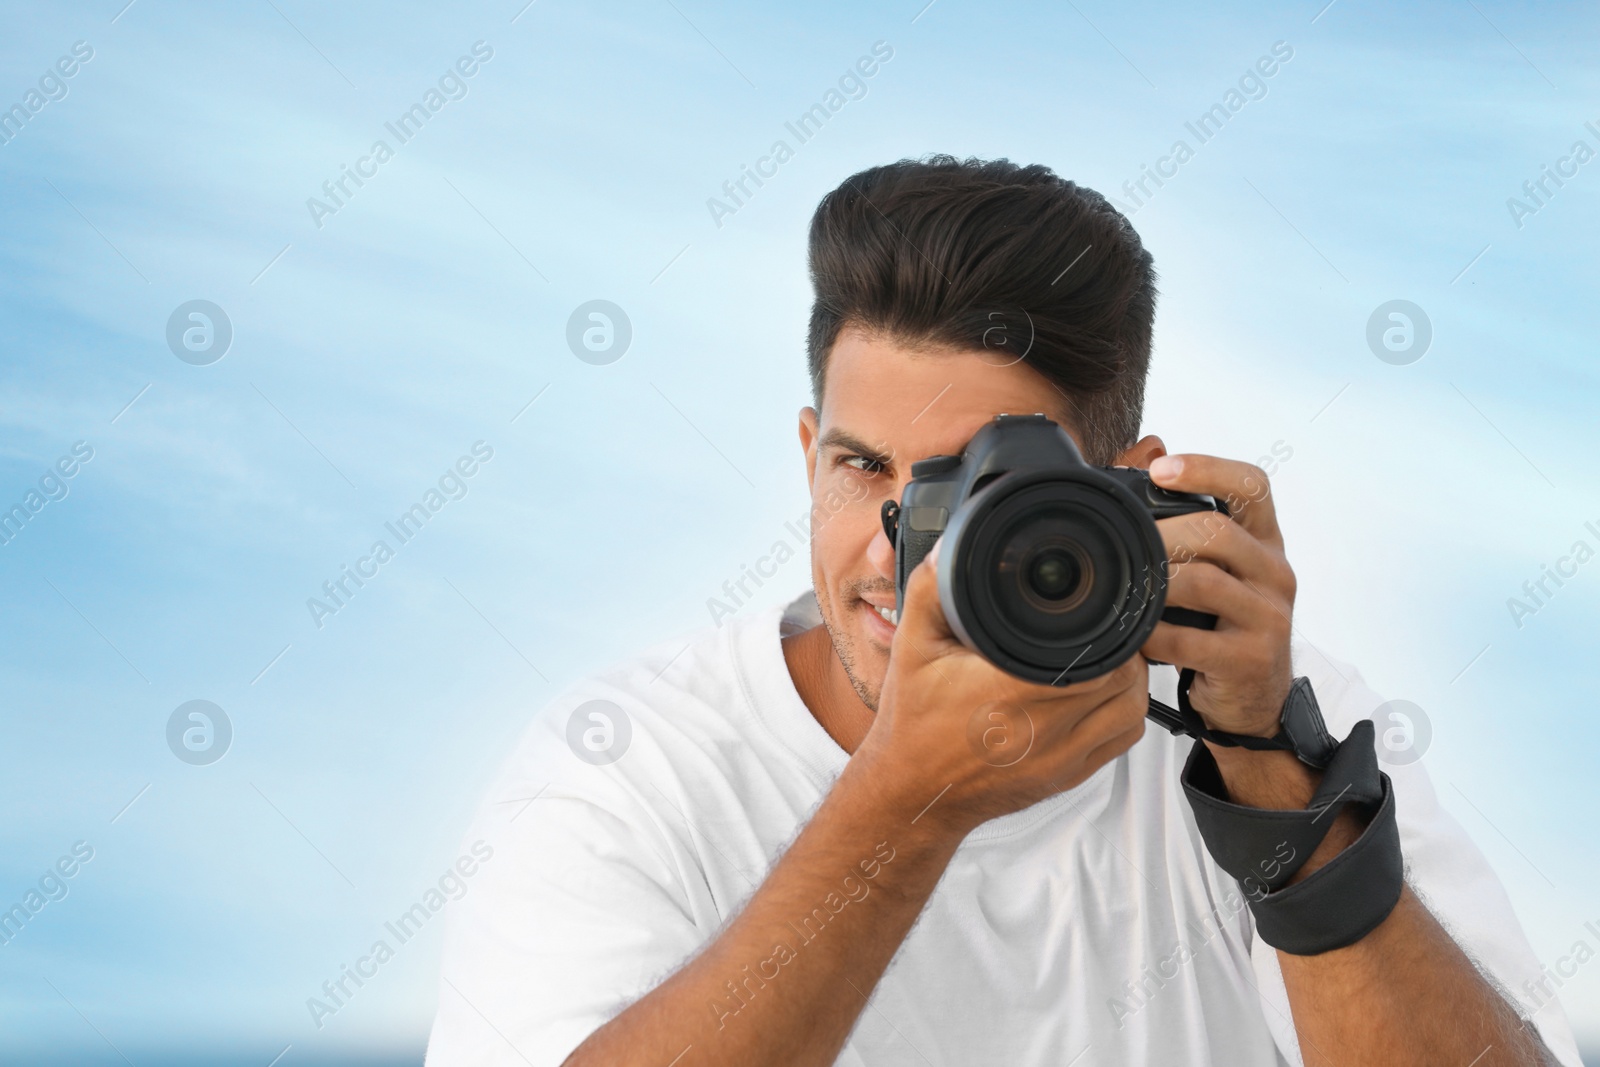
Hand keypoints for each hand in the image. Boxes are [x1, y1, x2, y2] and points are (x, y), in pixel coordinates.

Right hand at [857, 538, 1149, 835]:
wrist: (912, 791)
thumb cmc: (913, 724)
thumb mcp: (911, 646)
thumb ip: (930, 591)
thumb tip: (950, 549)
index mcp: (1012, 692)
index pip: (1096, 655)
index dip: (1105, 628)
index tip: (1093, 611)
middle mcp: (1043, 730)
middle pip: (1122, 677)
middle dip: (1118, 647)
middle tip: (1098, 629)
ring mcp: (1062, 759)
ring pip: (1131, 709)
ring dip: (1127, 680)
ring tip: (1104, 658)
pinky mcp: (1068, 778)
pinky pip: (1122, 740)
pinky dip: (1122, 713)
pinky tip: (1101, 696)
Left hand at [1140, 453, 1294, 737]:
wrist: (1253, 700)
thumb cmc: (1221, 625)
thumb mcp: (1213, 568)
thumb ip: (1182, 515)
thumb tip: (1145, 450)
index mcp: (1265, 541)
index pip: (1252, 486)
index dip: (1207, 469)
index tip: (1160, 469)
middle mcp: (1275, 573)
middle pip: (1218, 531)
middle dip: (1161, 534)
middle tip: (1122, 541)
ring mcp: (1268, 617)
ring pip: (1202, 583)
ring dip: (1153, 584)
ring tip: (1124, 588)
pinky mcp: (1250, 659)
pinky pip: (1188, 640)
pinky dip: (1151, 635)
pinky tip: (1133, 634)